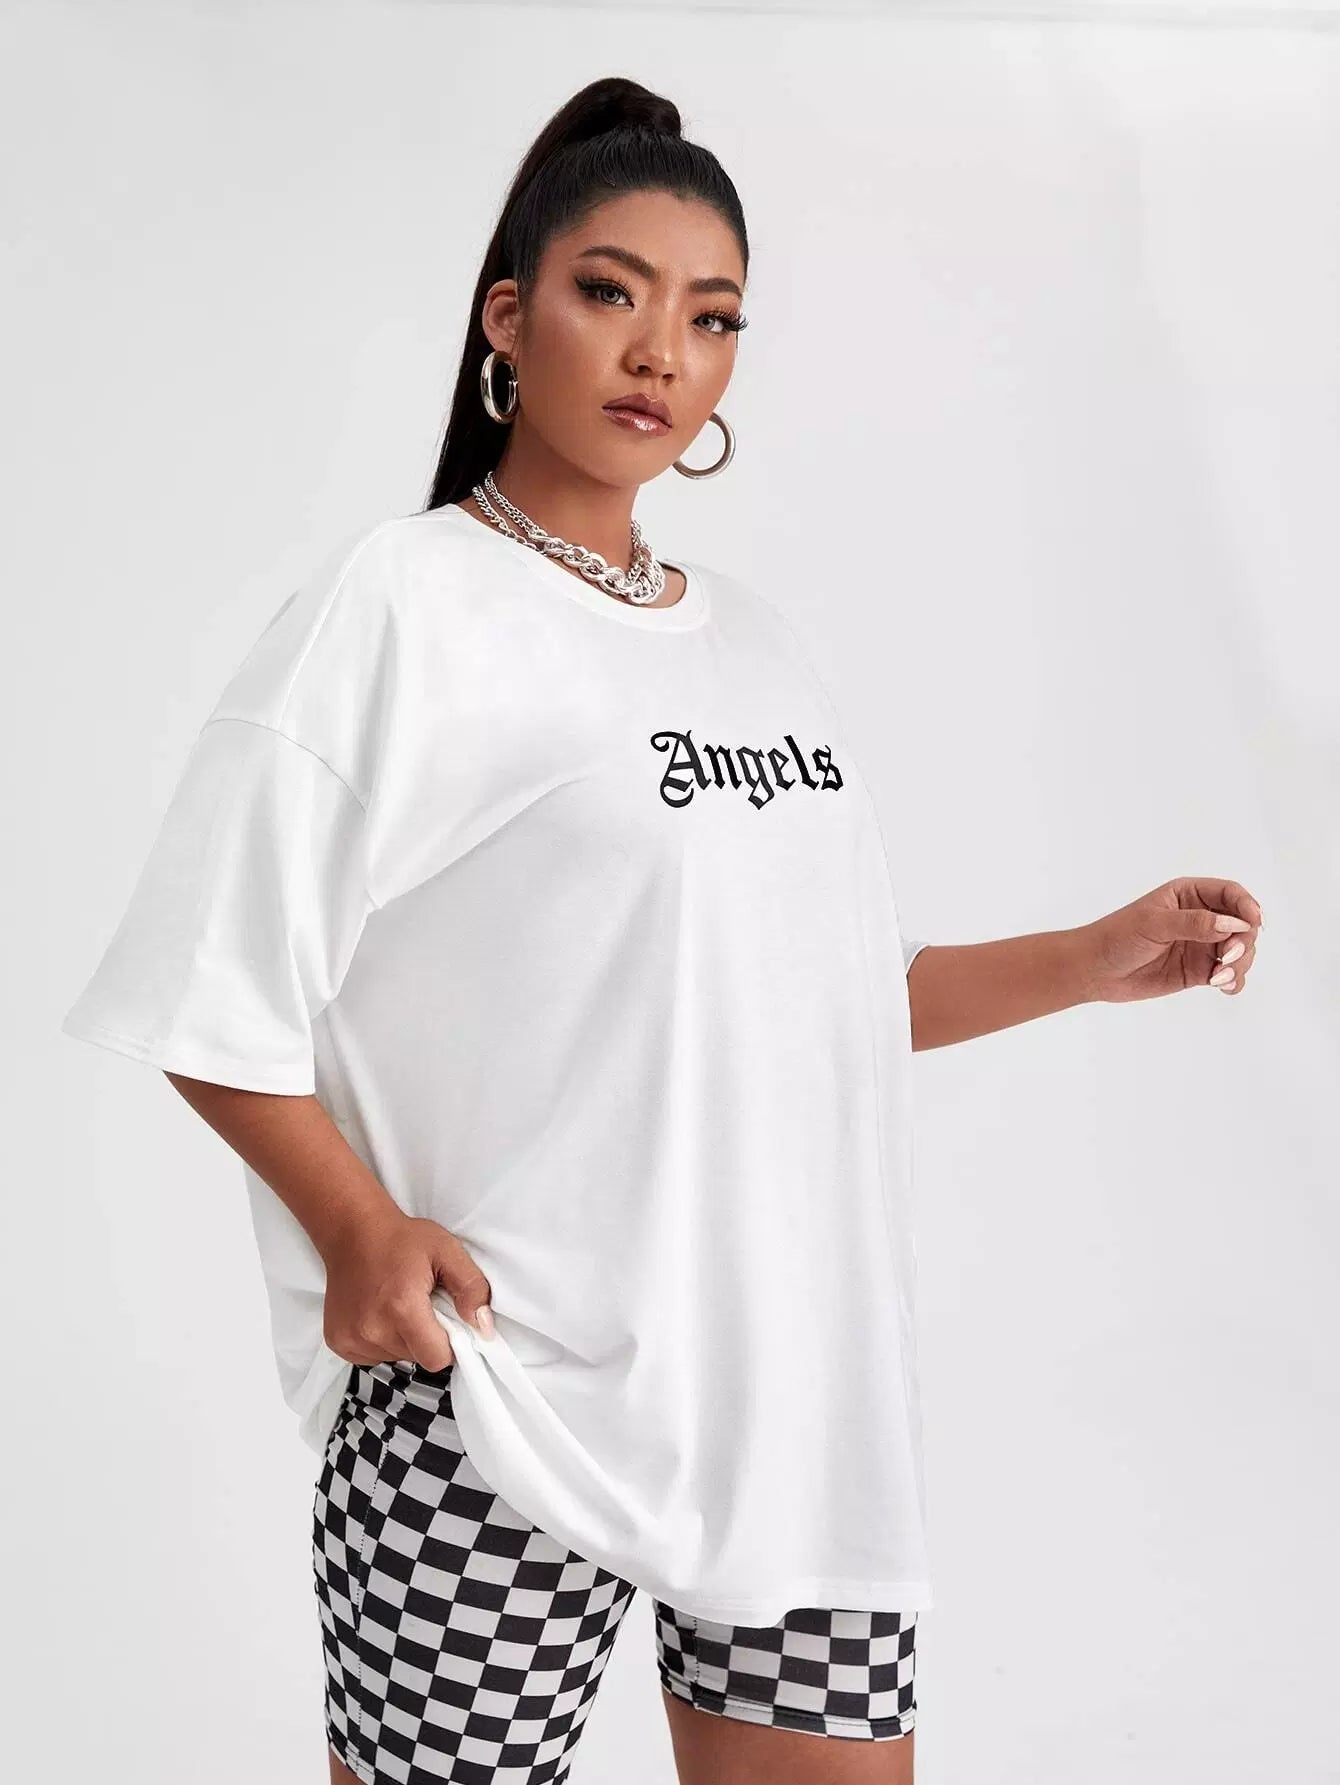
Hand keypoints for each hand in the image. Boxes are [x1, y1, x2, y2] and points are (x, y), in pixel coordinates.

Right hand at [321, 1205, 494, 1370]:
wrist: (353, 1231)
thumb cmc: (401, 1239)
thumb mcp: (447, 1251)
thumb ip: (472, 1288)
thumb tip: (482, 1326)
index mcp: (401, 1308)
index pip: (436, 1359)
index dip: (448, 1344)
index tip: (445, 1321)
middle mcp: (372, 1329)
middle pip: (417, 1358)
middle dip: (426, 1338)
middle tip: (420, 1305)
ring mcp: (350, 1338)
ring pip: (396, 1358)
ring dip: (403, 1339)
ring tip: (396, 1305)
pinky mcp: (338, 1341)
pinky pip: (372, 1356)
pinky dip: (382, 1340)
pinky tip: (379, 1312)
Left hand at [1079, 876, 1263, 1003]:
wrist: (1095, 970)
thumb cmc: (1117, 937)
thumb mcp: (1154, 924)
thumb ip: (1194, 923)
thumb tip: (1234, 924)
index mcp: (1188, 895)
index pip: (1230, 893)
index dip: (1247, 905)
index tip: (1254, 922)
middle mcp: (1200, 918)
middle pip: (1242, 925)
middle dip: (1243, 942)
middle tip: (1227, 957)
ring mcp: (1201, 945)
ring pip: (1239, 952)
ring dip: (1239, 964)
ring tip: (1218, 978)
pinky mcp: (1198, 971)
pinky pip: (1228, 975)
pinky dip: (1233, 981)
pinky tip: (1224, 987)